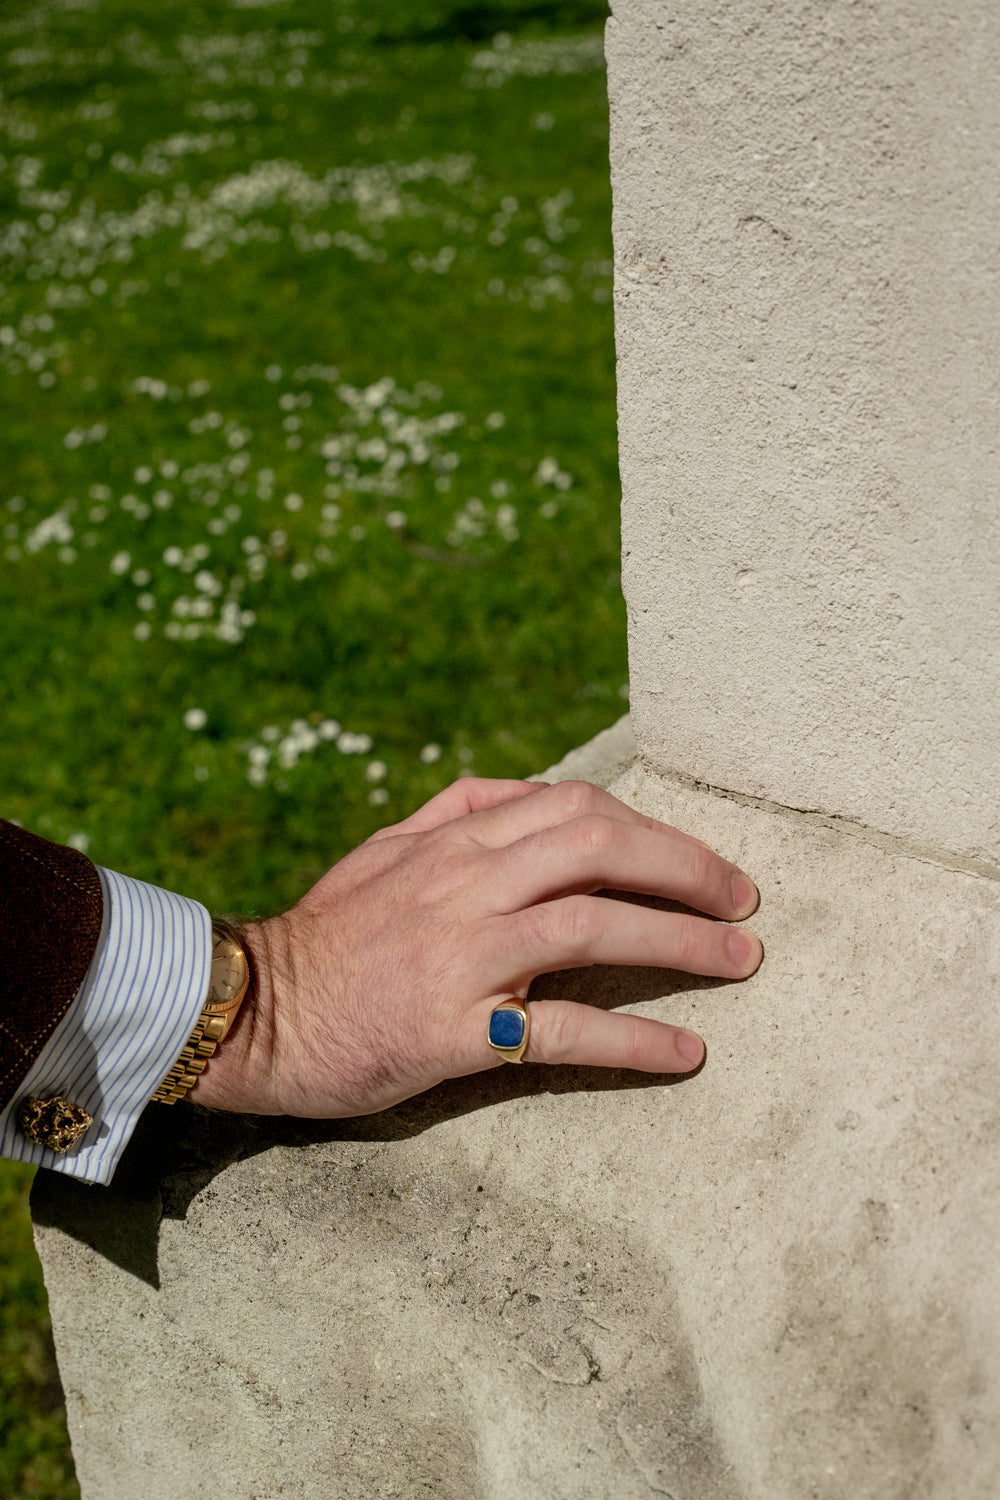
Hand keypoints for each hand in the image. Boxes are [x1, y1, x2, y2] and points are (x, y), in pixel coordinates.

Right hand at [191, 778, 761, 1117]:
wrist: (252, 1011)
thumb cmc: (327, 935)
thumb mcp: (383, 850)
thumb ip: (456, 813)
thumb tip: (528, 794)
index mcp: (452, 841)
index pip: (574, 806)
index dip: (651, 829)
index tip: (698, 862)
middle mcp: (463, 884)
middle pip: (599, 846)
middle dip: (686, 867)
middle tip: (743, 901)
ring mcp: (461, 954)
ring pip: (593, 925)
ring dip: (681, 943)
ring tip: (741, 962)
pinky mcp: (453, 1029)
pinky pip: (562, 1031)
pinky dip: (634, 1041)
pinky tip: (686, 1053)